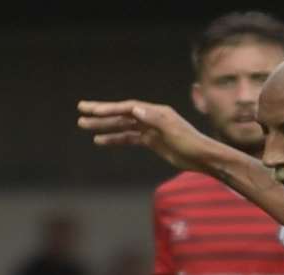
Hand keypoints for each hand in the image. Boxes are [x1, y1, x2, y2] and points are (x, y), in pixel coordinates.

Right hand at [77, 100, 215, 172]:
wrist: (202, 158)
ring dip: (104, 126)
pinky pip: (129, 138)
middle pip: (121, 113)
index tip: (92, 110)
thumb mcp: (172, 132)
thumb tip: (134, 109)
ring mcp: (150, 129)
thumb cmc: (190, 144)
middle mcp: (151, 117)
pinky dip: (115, 139)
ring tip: (84, 126)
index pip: (127, 108)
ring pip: (122, 126)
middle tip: (81, 111)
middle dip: (101, 113)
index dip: (109, 109)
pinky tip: (100, 141)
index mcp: (155, 112)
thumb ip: (154, 119)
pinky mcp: (151, 141)